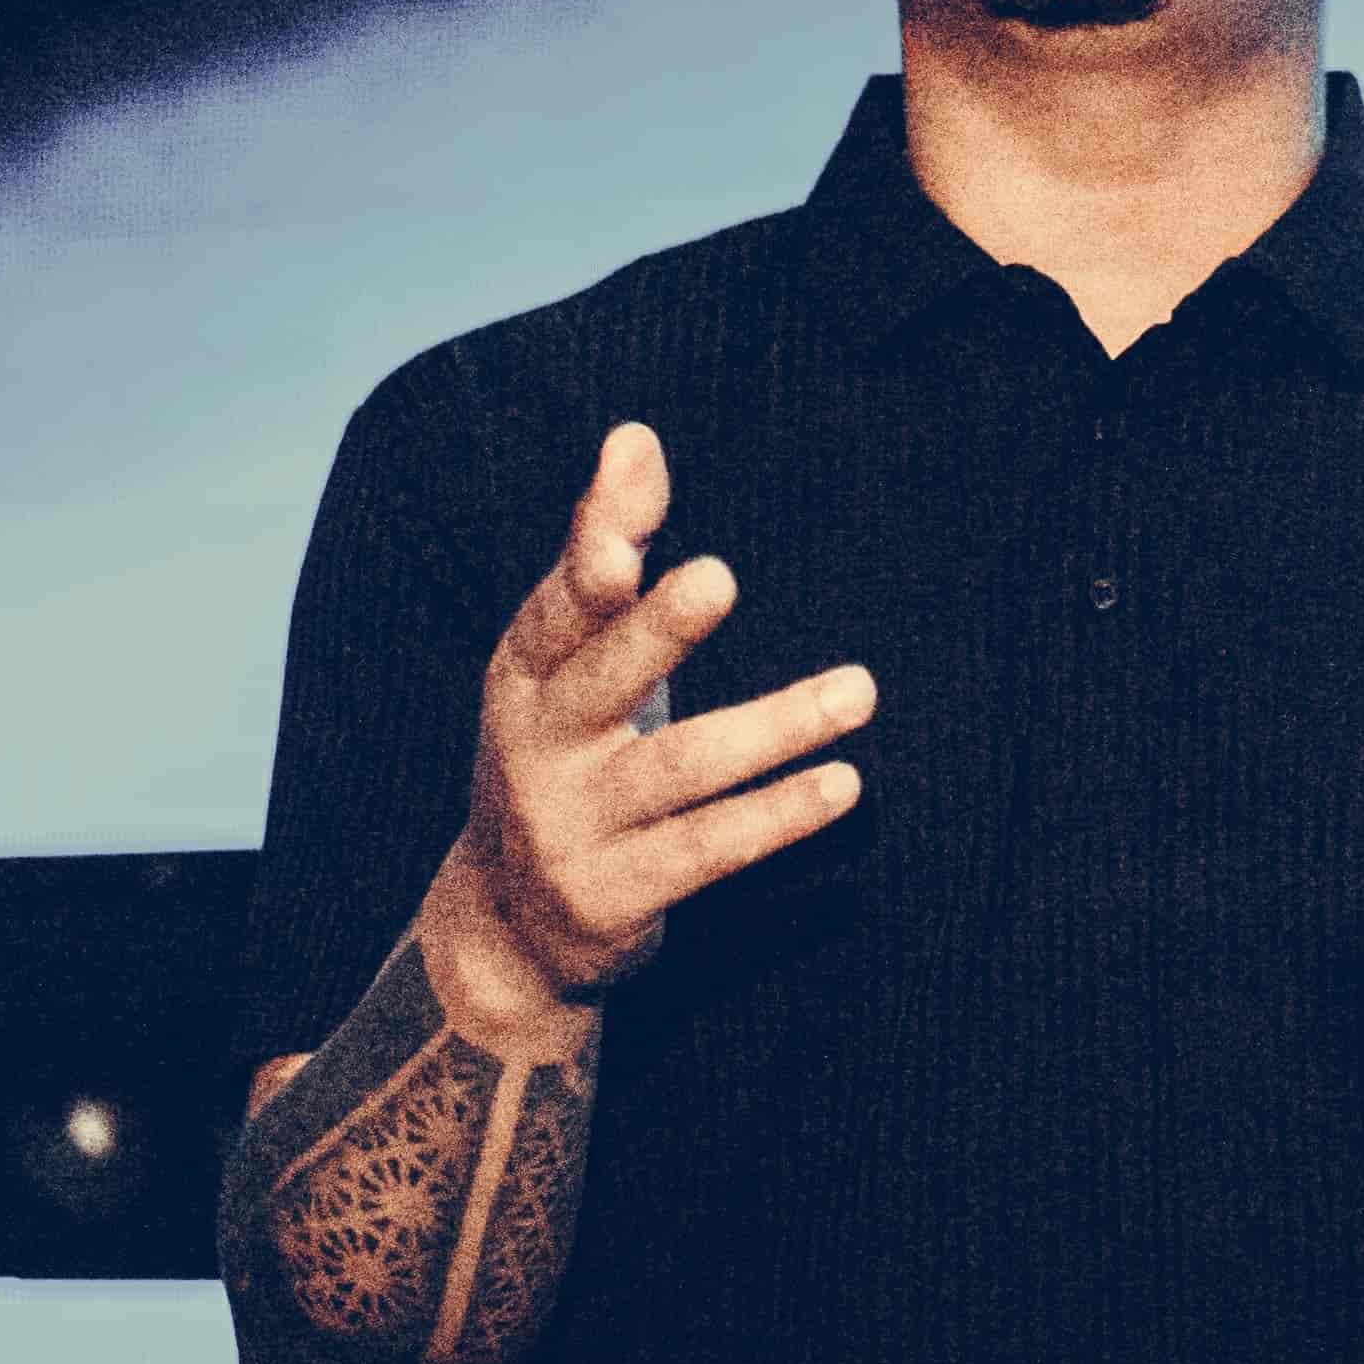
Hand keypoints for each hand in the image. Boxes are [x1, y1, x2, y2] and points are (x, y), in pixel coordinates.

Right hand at [430, 422, 871, 1027]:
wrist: (504, 927)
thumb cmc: (564, 751)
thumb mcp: (566, 658)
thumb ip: (605, 544)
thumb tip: (634, 436)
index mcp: (523, 675)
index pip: (553, 612)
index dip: (584, 573)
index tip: (627, 545)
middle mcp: (536, 747)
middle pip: (601, 681)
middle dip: (656, 632)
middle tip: (719, 577)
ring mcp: (571, 828)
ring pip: (678, 770)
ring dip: (773, 728)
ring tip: (859, 690)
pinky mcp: (614, 896)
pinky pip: (706, 850)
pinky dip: (776, 816)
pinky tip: (842, 785)